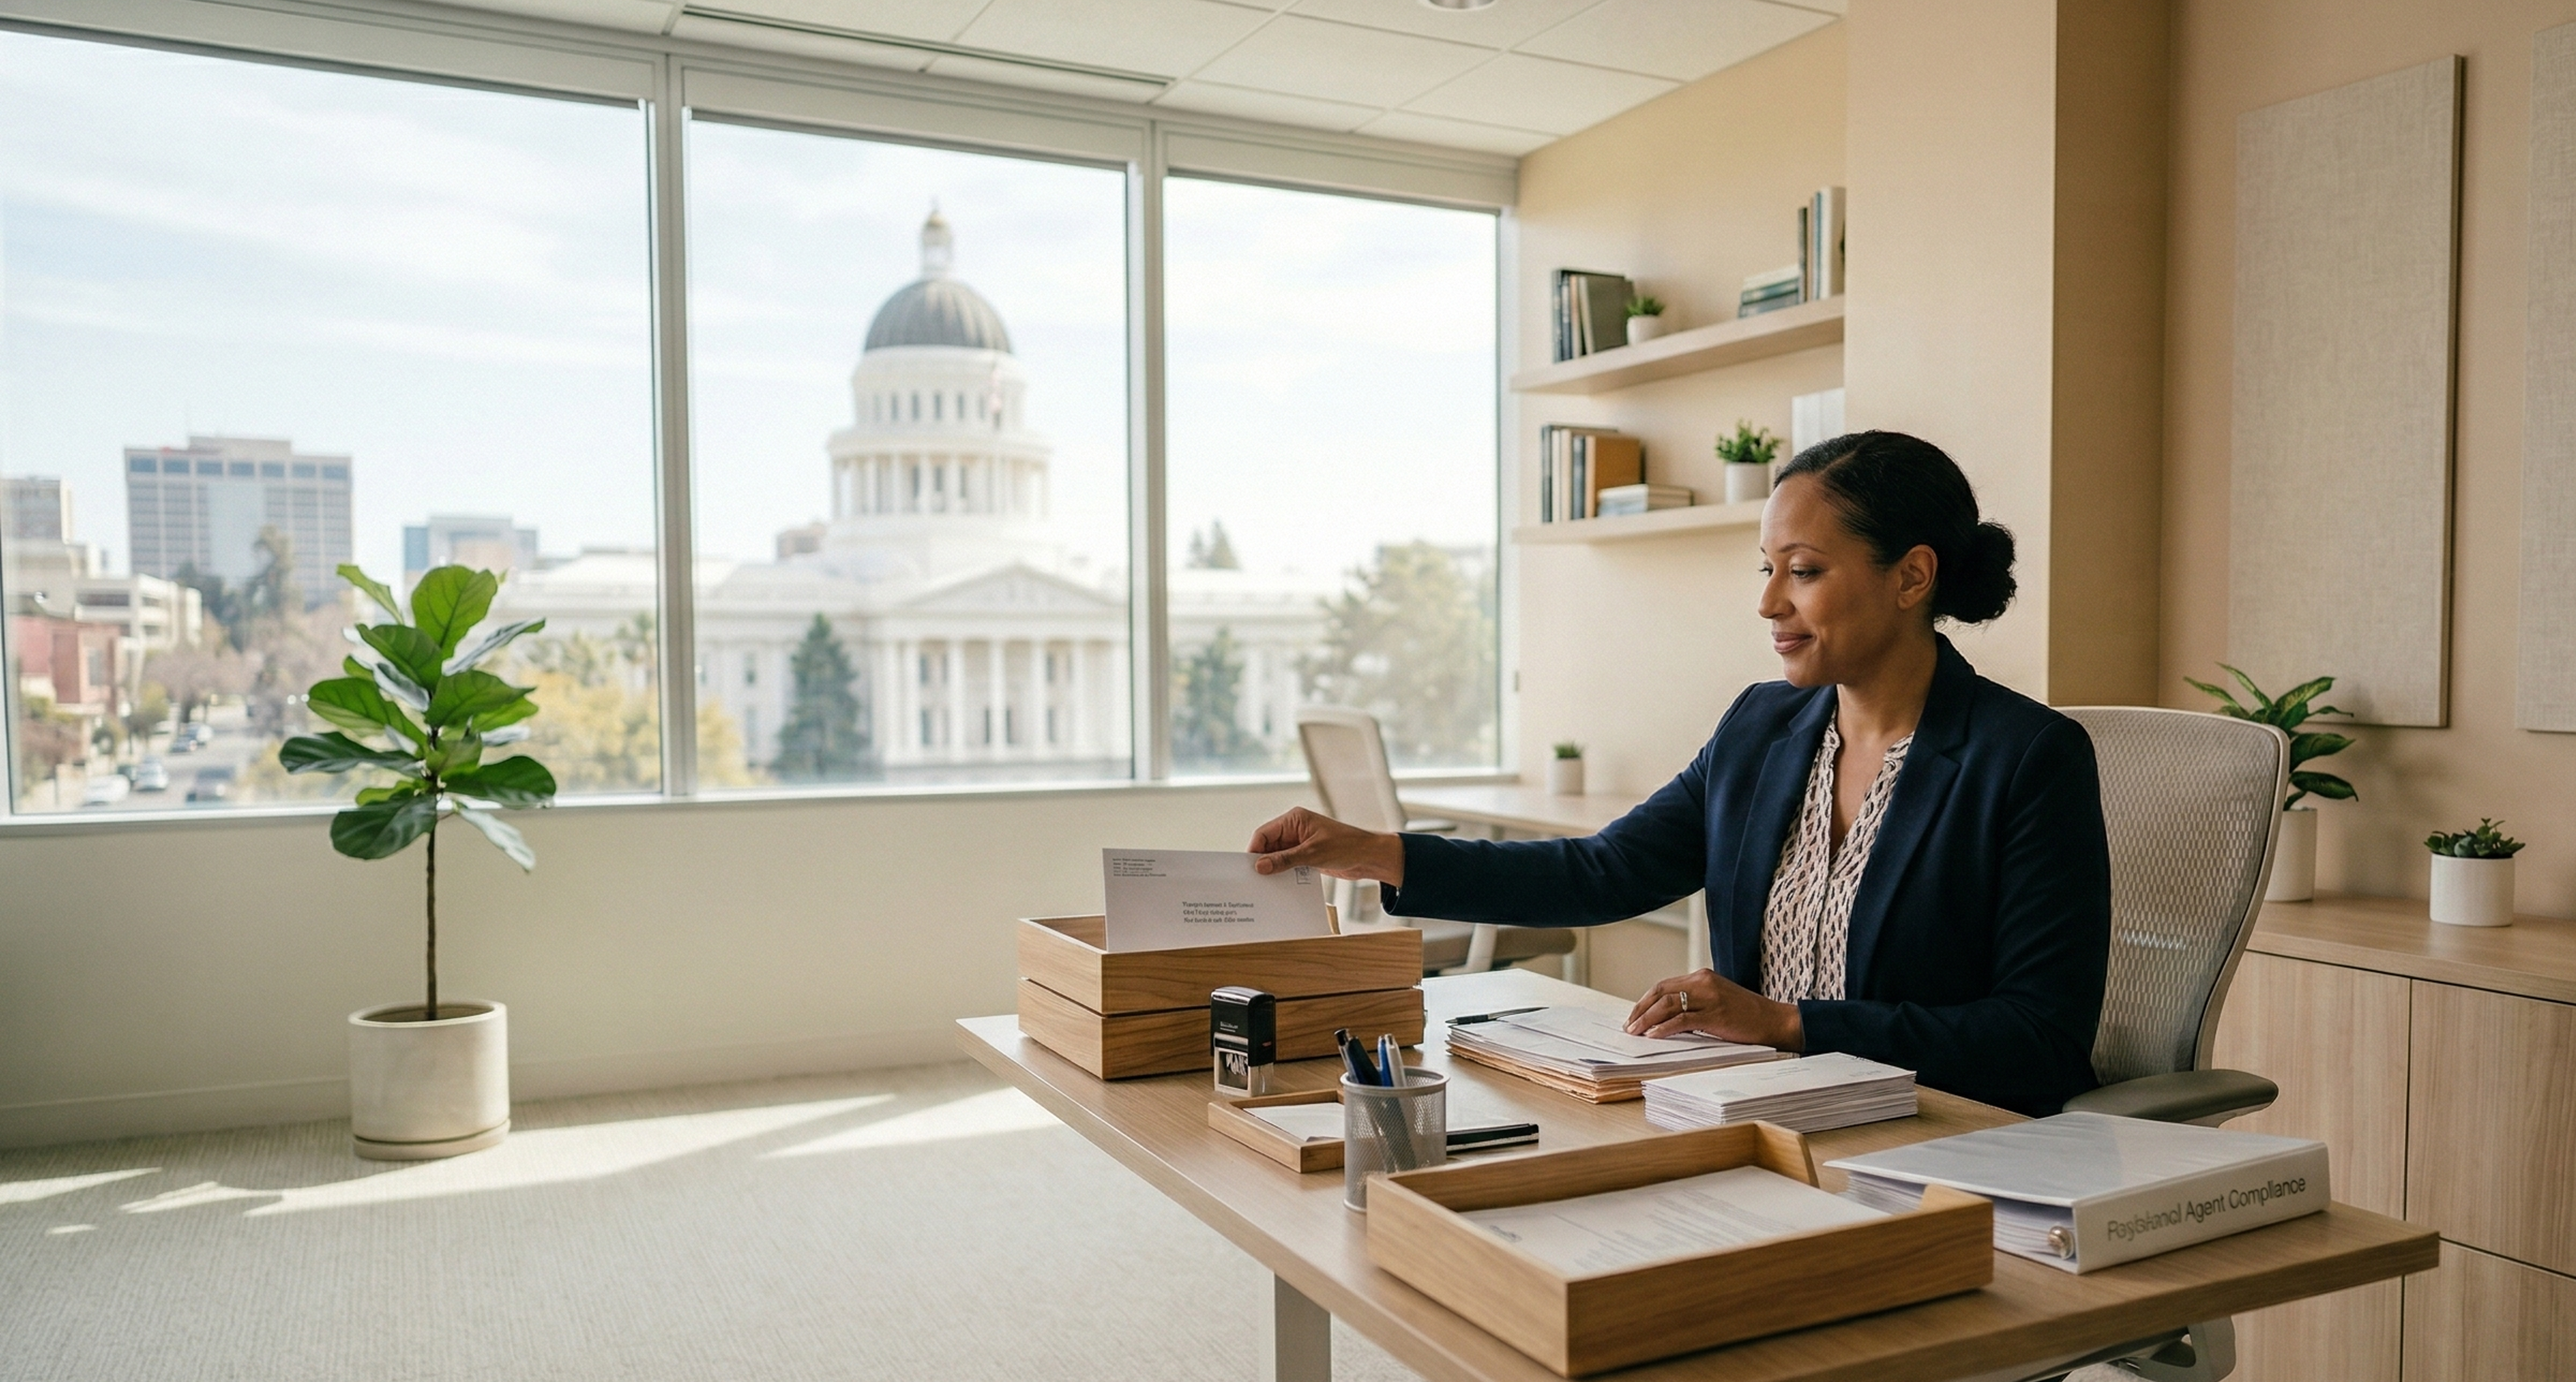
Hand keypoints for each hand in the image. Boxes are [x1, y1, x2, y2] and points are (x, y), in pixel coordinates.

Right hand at [1247, 807, 1405, 884]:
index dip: (1254, 850)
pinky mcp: (1306, 856)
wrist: (1369, 857)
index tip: (1249, 868)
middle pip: (1268, 845)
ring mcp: (1300, 843)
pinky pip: (1288, 864)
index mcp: (1294, 820)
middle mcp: (1295, 829)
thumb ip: (1285, 860)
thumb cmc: (1346, 846)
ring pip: (1277, 856)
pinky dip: (1284, 873)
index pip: (1264, 833)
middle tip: (1254, 880)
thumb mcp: (1313, 854)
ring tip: (1266, 885)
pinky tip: (1280, 885)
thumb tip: (1260, 866)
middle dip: (1262, 861)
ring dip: (1274, 869)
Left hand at [1625, 969, 1803, 1049]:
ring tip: (1635, 1031)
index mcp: (1702, 977)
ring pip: (1668, 1004)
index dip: (1645, 1001)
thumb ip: (1694, 1003)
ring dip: (1647, 1019)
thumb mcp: (1716, 1001)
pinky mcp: (1715, 1014)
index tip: (1634, 1016)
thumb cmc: (1746, 1015)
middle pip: (1661, 992)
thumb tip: (1665, 1018)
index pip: (1664, 985)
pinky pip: (1682, 1019)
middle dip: (1641, 1009)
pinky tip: (1653, 1035)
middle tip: (1629, 1025)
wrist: (1774, 1021)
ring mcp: (1710, 997)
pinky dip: (1664, 1027)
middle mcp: (1703, 982)